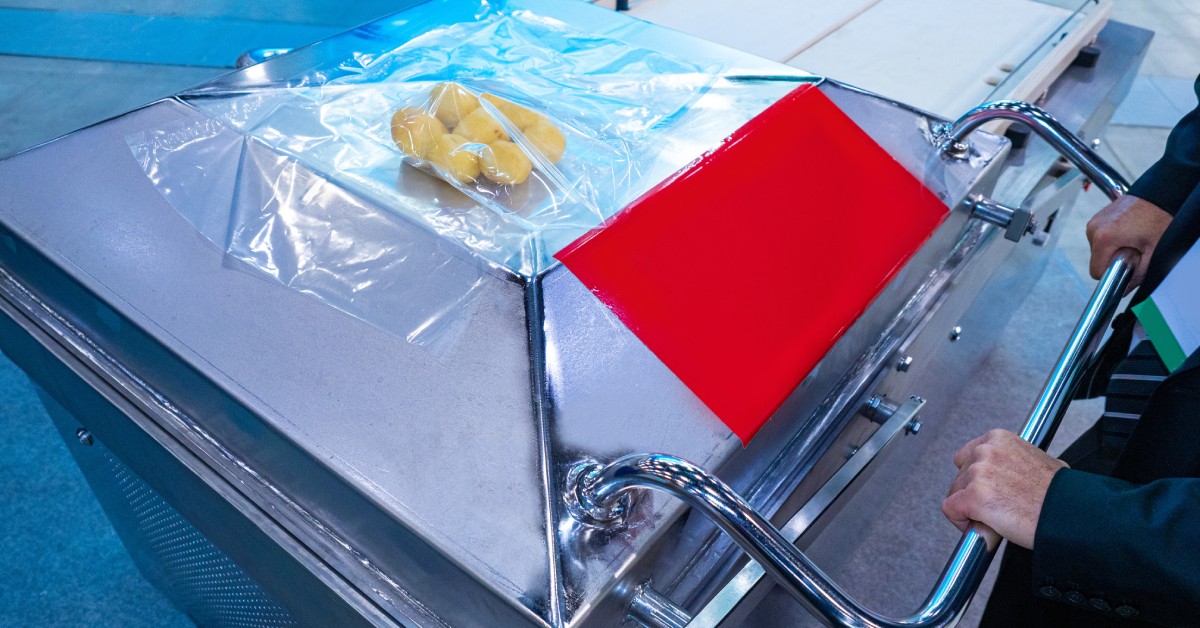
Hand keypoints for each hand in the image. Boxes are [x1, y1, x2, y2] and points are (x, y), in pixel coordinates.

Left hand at [942, 429, 1067, 549]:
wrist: (1069, 514)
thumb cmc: (1060, 494)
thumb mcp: (1038, 461)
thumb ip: (1015, 461)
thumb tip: (1010, 471)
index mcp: (999, 439)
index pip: (967, 456)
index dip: (975, 478)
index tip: (987, 490)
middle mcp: (986, 451)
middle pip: (960, 476)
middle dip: (973, 494)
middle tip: (997, 508)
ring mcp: (978, 473)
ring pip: (954, 493)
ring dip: (970, 509)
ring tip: (998, 517)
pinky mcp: (973, 496)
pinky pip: (951, 509)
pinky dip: (962, 521)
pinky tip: (985, 526)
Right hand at [1086, 195, 1170, 289]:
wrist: (1161, 195)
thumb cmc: (1159, 218)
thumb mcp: (1153, 253)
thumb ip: (1137, 276)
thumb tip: (1123, 289)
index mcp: (1103, 238)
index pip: (1096, 271)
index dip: (1113, 273)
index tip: (1127, 265)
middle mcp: (1094, 228)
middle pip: (1097, 259)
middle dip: (1114, 260)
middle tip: (1135, 250)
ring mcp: (1095, 221)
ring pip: (1098, 249)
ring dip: (1114, 249)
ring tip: (1133, 239)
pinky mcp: (1098, 217)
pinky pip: (1100, 238)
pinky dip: (1113, 239)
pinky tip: (1129, 232)